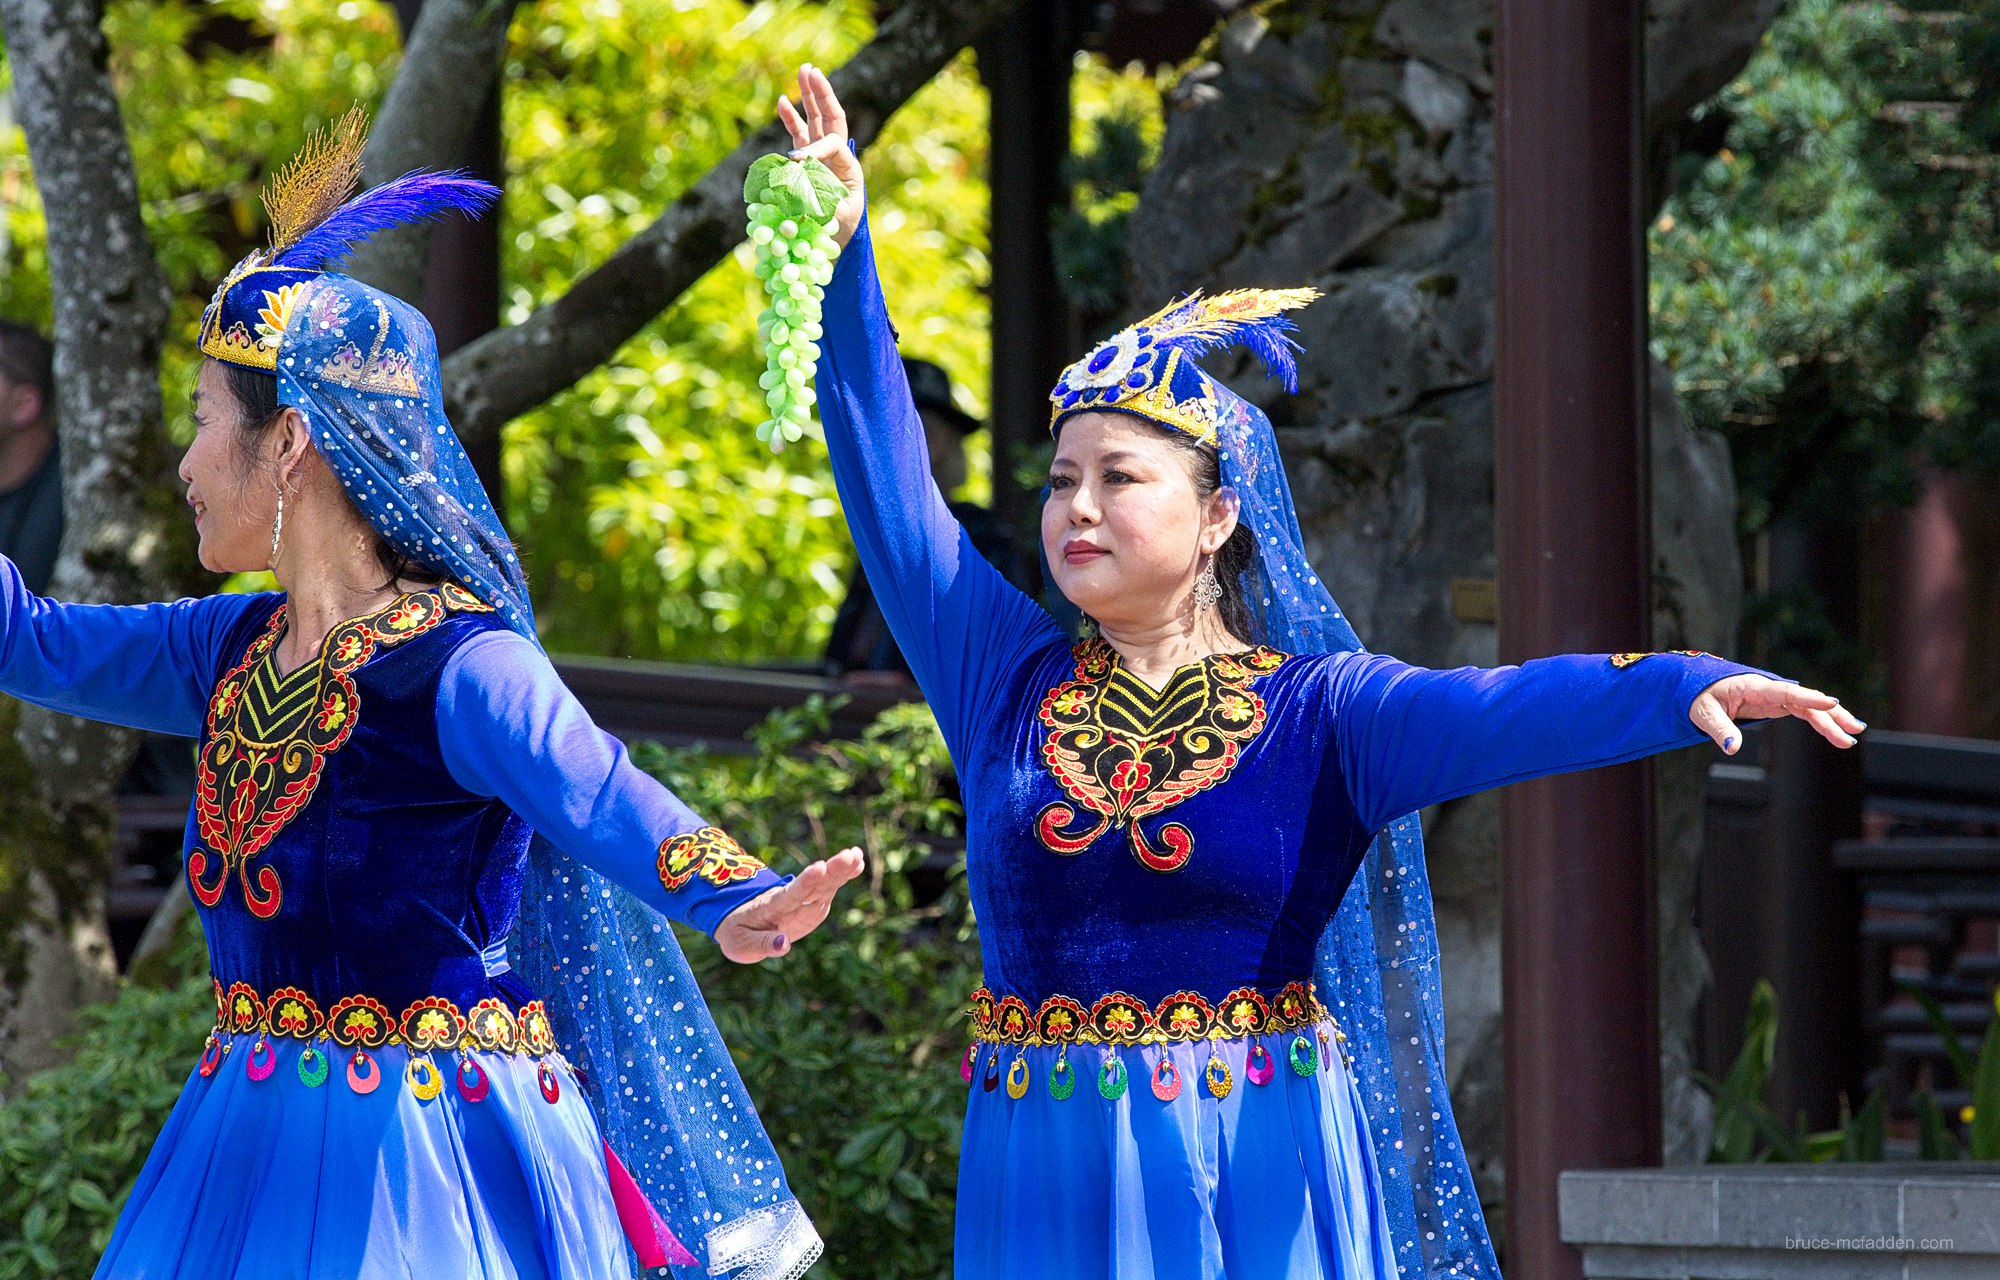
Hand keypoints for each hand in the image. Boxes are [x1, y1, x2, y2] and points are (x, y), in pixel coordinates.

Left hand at [714, 846, 865, 962]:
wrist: (737, 920)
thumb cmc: (738, 934)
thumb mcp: (741, 946)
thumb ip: (763, 944)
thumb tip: (785, 945)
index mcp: (772, 909)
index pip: (790, 894)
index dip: (805, 882)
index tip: (819, 867)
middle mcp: (790, 900)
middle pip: (813, 885)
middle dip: (831, 871)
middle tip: (848, 855)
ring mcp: (803, 900)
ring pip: (824, 885)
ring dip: (840, 870)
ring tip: (857, 854)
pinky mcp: (812, 904)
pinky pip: (829, 889)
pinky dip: (843, 877)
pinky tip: (858, 863)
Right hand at [776, 63, 863, 248]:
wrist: (834, 244)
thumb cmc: (838, 233)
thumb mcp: (838, 218)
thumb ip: (823, 195)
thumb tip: (800, 174)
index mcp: (848, 169)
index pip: (833, 144)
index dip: (815, 147)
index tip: (795, 160)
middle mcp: (837, 159)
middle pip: (830, 118)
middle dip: (821, 93)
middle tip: (811, 70)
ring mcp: (822, 158)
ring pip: (816, 121)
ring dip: (808, 96)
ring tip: (804, 70)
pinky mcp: (808, 163)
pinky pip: (799, 135)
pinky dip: (790, 118)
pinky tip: (782, 100)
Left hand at [1689, 674, 1864, 754]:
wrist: (1698, 687)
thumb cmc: (1699, 696)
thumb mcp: (1703, 712)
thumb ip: (1718, 728)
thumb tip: (1731, 747)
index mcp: (1753, 686)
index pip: (1785, 692)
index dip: (1808, 697)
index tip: (1830, 702)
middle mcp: (1769, 690)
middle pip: (1805, 700)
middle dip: (1830, 715)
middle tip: (1853, 730)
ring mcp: (1775, 697)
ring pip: (1809, 707)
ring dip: (1831, 721)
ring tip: (1852, 737)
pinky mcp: (1776, 705)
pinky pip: (1803, 711)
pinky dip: (1820, 721)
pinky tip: (1835, 733)